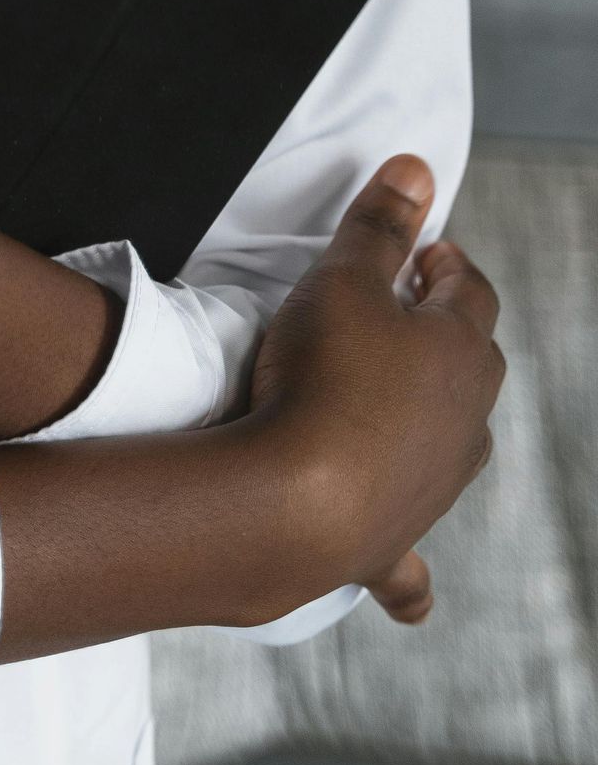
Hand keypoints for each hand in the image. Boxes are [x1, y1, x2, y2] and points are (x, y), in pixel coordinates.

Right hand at [245, 154, 503, 619]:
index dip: (442, 263)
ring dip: (425, 422)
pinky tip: (413, 594)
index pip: (469, 292)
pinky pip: (409, 560)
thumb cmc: (325, 379)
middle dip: (438, 334)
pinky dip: (410, 570)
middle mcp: (464, 426)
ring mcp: (434, 489)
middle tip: (395, 309)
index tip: (417, 250)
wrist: (296, 501)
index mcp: (462, 355)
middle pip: (468, 366)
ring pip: (450, 450)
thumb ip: (379, 224)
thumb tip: (416, 170)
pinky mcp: (393, 542)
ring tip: (382, 402)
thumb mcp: (344, 277)